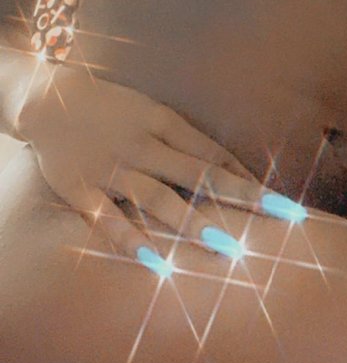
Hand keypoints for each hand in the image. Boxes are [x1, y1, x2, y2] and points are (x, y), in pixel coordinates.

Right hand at [17, 63, 267, 262]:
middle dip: (238, 198)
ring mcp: (113, 170)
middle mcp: (143, 146)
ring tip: (225, 245)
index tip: (282, 203)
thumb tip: (235, 172)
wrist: (49, 100)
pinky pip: (108, 219)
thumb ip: (190, 142)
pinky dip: (130, 240)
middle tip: (273, 220)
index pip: (213, 154)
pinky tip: (156, 262)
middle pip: (197, 174)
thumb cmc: (113, 109)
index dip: (248, 179)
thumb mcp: (154, 113)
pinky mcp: (82, 190)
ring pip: (157, 198)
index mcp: (162, 123)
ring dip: (193, 222)